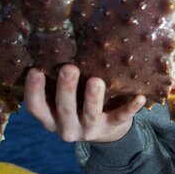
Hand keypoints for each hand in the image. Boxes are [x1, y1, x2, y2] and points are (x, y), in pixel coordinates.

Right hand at [24, 64, 144, 142]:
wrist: (104, 130)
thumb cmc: (77, 103)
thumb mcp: (61, 97)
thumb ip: (56, 80)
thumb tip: (53, 43)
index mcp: (51, 118)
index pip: (36, 107)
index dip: (34, 91)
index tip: (35, 70)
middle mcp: (67, 127)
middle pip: (64, 109)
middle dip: (66, 89)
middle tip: (69, 68)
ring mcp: (90, 130)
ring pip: (90, 115)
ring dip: (92, 98)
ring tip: (96, 81)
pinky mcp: (111, 128)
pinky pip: (121, 118)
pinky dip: (130, 108)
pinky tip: (140, 97)